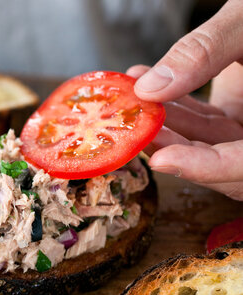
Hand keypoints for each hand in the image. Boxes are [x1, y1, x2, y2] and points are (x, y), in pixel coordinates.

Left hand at [127, 0, 242, 199]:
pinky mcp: (239, 115)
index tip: (162, 159)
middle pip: (223, 163)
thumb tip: (150, 87)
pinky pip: (205, 122)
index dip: (206, 167)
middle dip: (174, 145)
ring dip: (169, 124)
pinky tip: (149, 82)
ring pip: (209, 142)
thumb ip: (206, 51)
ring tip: (137, 97)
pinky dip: (177, 107)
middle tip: (137, 124)